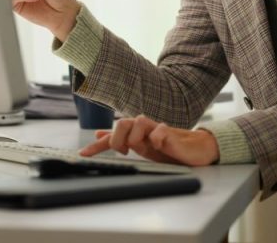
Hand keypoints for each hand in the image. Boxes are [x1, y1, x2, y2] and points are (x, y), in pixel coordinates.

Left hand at [79, 115, 219, 165]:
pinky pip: (160, 131)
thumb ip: (122, 141)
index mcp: (134, 134)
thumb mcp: (141, 148)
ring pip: (138, 121)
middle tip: (124, 151)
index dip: (97, 146)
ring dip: (135, 137)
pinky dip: (156, 139)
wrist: (194, 150)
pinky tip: (159, 146)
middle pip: (122, 122)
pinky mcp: (170, 133)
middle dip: (117, 138)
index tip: (83, 154)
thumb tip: (99, 135)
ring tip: (142, 148)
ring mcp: (156, 129)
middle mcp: (143, 129)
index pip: (112, 136)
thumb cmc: (167, 149)